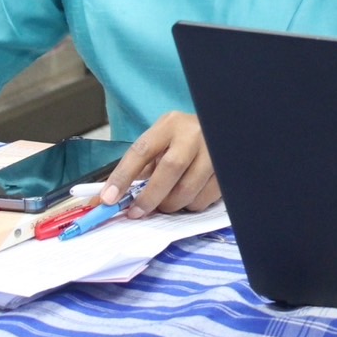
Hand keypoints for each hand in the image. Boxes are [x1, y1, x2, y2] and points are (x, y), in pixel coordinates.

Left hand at [97, 112, 219, 215]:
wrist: (217, 131)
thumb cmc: (181, 142)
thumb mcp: (159, 144)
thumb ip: (138, 168)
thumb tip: (108, 199)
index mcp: (170, 125)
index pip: (142, 150)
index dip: (123, 176)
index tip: (109, 199)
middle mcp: (194, 133)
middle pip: (171, 169)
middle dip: (150, 197)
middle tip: (138, 212)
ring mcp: (215, 150)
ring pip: (190, 188)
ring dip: (173, 204)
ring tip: (166, 203)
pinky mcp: (228, 168)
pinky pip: (207, 197)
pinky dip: (192, 205)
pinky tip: (188, 198)